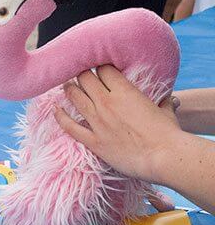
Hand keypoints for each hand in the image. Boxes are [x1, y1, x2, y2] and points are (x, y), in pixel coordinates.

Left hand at [53, 65, 181, 183]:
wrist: (164, 157)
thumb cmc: (168, 134)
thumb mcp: (166, 110)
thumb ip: (163, 101)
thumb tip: (169, 98)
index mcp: (124, 91)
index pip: (103, 69)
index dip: (100, 67)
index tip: (98, 68)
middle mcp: (107, 103)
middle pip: (85, 79)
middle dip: (82, 74)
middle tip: (80, 75)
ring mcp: (98, 121)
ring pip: (75, 97)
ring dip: (69, 89)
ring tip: (66, 85)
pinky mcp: (93, 141)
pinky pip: (70, 126)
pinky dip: (60, 116)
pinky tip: (55, 109)